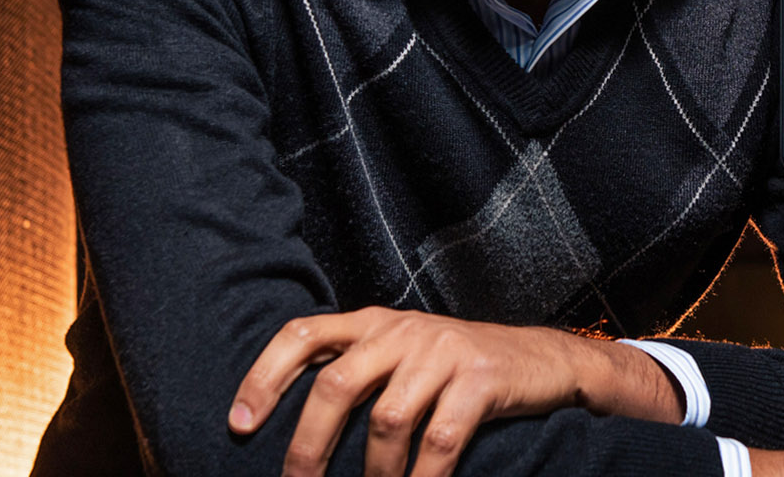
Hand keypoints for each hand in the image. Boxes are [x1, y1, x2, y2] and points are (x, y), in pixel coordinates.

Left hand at [228, 307, 680, 476]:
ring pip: (386, 420)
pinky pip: (438, 440)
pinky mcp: (481, 378)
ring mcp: (444, 352)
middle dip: (308, 446)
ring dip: (372, 474)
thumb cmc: (461, 371)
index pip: (304, 333)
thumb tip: (294, 427)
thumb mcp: (408, 357)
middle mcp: (405, 330)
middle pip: (337, 384)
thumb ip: (361, 372)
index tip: (238, 424)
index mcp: (377, 322)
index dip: (264, 376)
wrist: (545, 362)